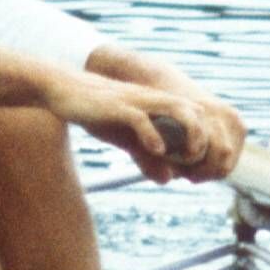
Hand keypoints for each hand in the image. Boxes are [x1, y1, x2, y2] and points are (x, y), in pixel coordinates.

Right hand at [71, 73, 243, 182]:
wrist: (63, 90)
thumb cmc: (97, 113)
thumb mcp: (126, 138)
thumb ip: (147, 156)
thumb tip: (167, 179)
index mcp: (158, 104)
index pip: (197, 116)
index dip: (206, 141)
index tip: (199, 166)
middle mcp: (153, 99)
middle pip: (195, 111)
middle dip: (205, 139)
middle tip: (198, 164)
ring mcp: (136, 101)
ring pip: (176, 109)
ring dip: (189, 133)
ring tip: (188, 156)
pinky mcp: (117, 106)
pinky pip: (141, 118)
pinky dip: (152, 134)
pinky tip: (156, 150)